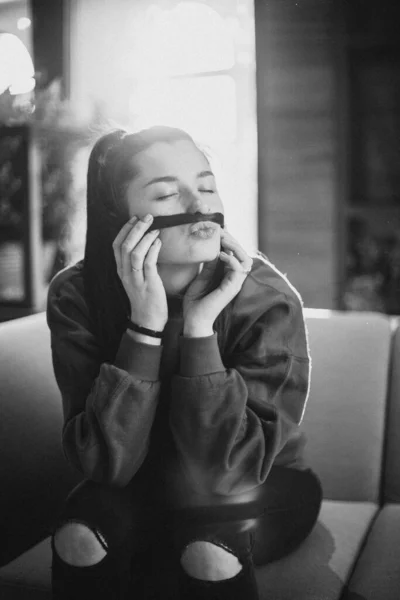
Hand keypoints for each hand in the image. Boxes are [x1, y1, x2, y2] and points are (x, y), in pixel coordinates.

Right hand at [112, 214, 167, 330]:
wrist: (148, 321)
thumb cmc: (146, 299)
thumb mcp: (137, 279)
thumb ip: (139, 263)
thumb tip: (149, 243)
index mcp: (121, 271)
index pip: (116, 245)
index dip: (124, 229)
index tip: (134, 218)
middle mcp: (125, 273)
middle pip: (124, 245)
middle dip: (135, 228)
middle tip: (147, 217)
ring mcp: (135, 279)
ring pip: (134, 252)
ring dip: (145, 237)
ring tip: (155, 228)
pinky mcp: (148, 284)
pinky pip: (147, 263)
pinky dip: (153, 249)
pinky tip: (158, 242)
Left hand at [183, 230, 252, 335]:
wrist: (193, 320)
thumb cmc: (195, 301)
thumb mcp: (201, 277)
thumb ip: (209, 265)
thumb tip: (212, 249)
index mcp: (227, 275)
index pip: (235, 253)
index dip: (229, 240)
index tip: (218, 229)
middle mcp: (234, 278)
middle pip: (242, 253)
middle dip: (232, 240)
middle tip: (220, 231)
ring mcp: (235, 283)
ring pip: (245, 259)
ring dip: (235, 247)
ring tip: (223, 240)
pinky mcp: (233, 288)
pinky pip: (239, 269)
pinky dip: (232, 259)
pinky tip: (221, 254)